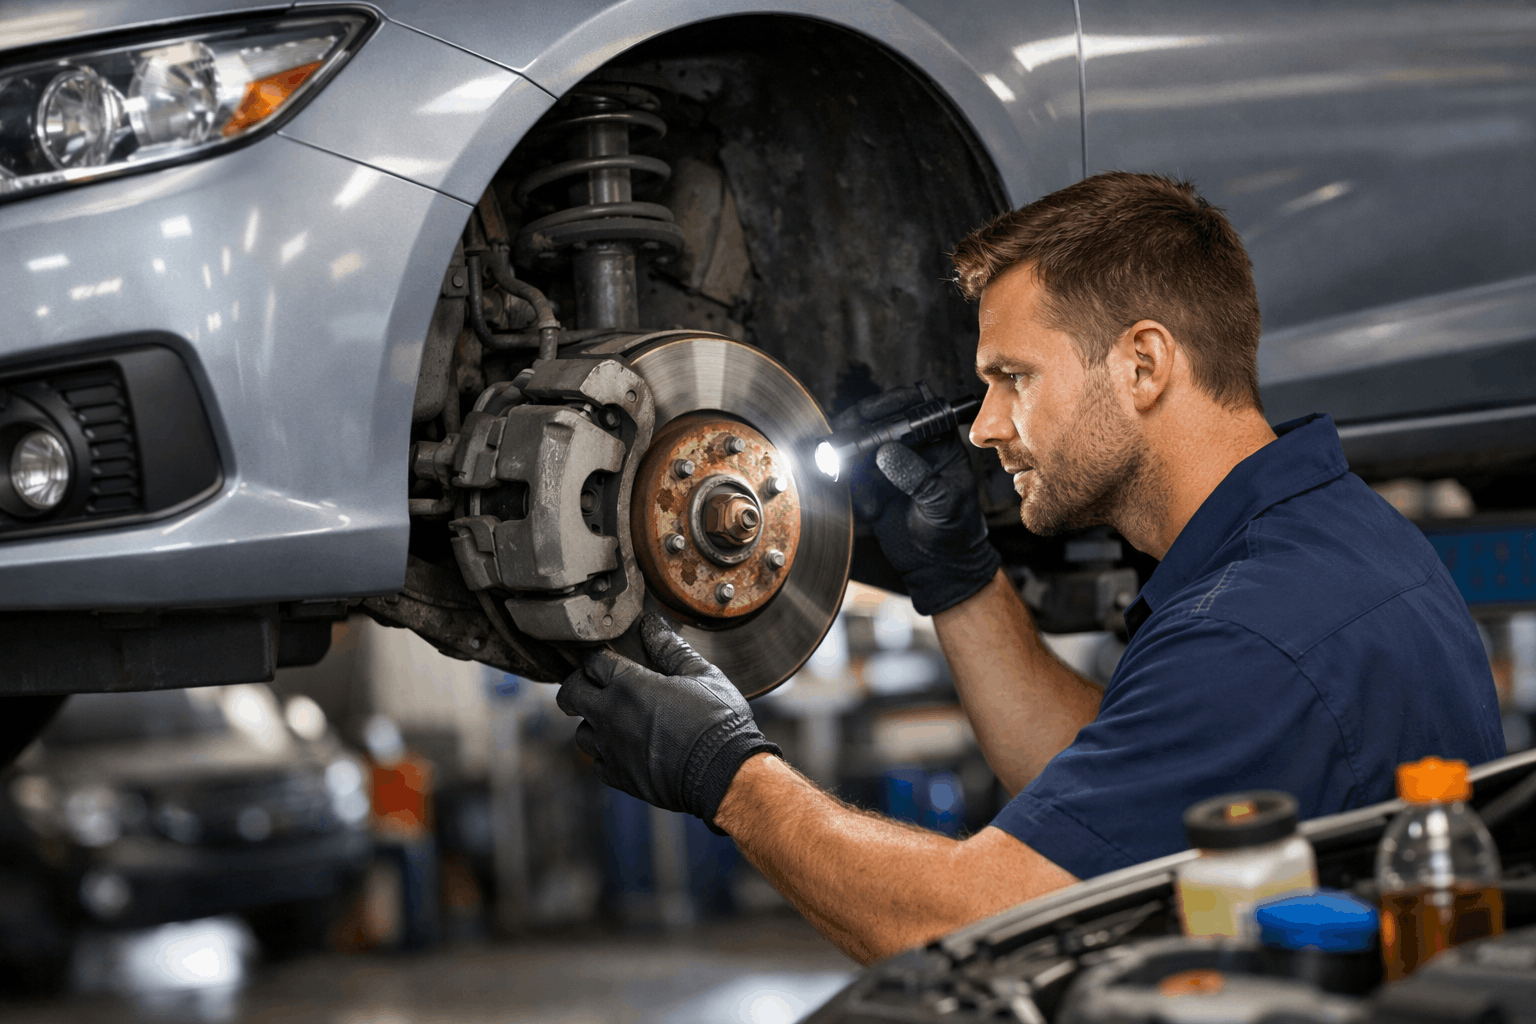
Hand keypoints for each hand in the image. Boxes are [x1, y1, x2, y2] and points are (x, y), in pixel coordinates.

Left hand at [556, 613, 780, 829]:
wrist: (723, 773)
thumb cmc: (717, 721)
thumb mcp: (702, 674)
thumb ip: (671, 648)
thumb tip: (653, 624)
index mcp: (628, 684)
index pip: (593, 661)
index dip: (599, 658)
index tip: (607, 660)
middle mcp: (610, 714)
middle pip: (570, 693)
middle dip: (578, 685)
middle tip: (592, 686)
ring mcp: (611, 748)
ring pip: (581, 732)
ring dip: (593, 724)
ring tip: (614, 721)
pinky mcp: (618, 776)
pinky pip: (598, 763)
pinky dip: (607, 755)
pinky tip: (626, 750)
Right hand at [834, 387, 1000, 615]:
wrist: (938, 567)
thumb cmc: (955, 530)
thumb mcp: (943, 501)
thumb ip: (918, 476)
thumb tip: (887, 452)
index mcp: (938, 441)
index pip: (917, 408)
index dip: (896, 402)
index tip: (877, 411)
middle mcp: (911, 448)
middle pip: (880, 420)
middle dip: (862, 423)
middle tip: (849, 432)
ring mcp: (888, 466)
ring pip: (860, 443)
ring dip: (848, 450)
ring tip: (845, 462)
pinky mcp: (869, 487)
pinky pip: (850, 473)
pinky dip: (847, 480)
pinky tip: (863, 501)